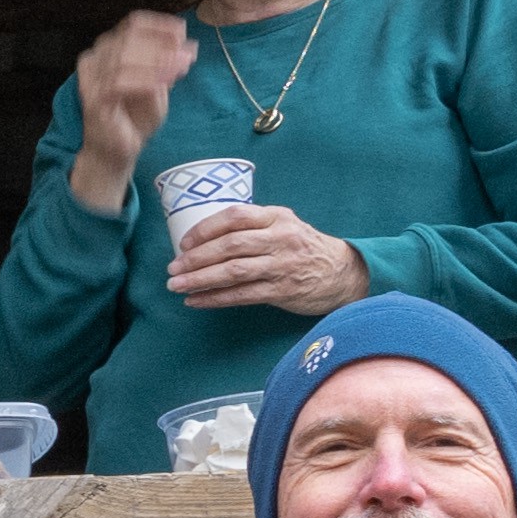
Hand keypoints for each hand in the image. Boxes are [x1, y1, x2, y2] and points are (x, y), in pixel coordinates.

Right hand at [67, 9, 191, 201]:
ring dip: (157, 61)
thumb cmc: (135, 116)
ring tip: (180, 68)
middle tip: (187, 56)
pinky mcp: (94, 98)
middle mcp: (96, 57)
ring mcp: (92, 77)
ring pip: (124, 56)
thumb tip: (186, 46)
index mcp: (110, 48)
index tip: (183, 33)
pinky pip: (119, 81)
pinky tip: (165, 83)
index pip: (133, 24)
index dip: (160, 25)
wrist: (117, 151)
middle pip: (129, 37)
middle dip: (162, 45)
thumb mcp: (158, 84)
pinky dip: (146, 79)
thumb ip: (166, 64)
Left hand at [166, 203, 371, 319]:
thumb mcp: (284, 225)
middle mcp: (280, 238)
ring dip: (200, 279)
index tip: (184, 243)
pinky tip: (196, 301)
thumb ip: (252, 226)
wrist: (343, 272)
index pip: (235, 216)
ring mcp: (282, 265)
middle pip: (230, 245)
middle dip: (196, 257)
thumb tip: (203, 239)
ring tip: (176, 285)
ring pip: (234, 271)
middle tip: (172, 268)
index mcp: (277, 217)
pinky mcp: (282, 290)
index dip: (205, 229)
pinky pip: (242, 295)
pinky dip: (215, 298)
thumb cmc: (303, 248)